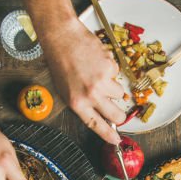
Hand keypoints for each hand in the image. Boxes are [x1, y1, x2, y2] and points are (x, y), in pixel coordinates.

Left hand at [42, 20, 126, 143]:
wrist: (63, 38)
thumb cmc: (61, 63)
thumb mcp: (65, 90)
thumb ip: (82, 104)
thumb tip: (98, 114)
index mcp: (77, 103)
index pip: (96, 125)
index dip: (108, 135)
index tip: (116, 140)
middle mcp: (90, 94)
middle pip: (116, 114)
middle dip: (120, 115)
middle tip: (117, 110)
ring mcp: (102, 81)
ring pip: (118, 93)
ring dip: (112, 87)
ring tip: (97, 76)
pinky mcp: (109, 67)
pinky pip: (117, 74)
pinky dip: (109, 70)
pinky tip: (97, 63)